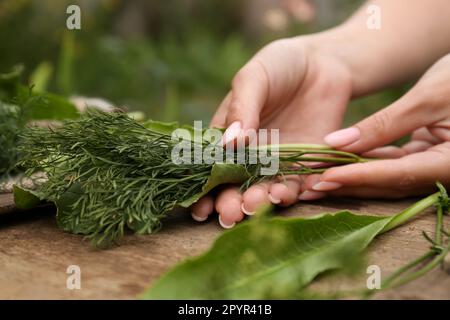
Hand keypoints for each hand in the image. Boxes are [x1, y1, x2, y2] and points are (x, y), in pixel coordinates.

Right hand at [191, 35, 353, 226]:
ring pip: (267, 189)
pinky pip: (300, 184)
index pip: (213, 168)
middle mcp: (252, 155)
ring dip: (261, 202)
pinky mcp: (307, 164)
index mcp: (230, 136)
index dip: (205, 191)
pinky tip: (289, 194)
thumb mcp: (253, 79)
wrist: (322, 63)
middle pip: (238, 186)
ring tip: (259, 204)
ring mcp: (279, 162)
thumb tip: (229, 144)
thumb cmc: (278, 66)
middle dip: (232, 203)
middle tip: (231, 215)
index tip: (199, 209)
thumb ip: (241, 108)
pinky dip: (295, 193)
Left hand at [303, 54, 449, 197]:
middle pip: (389, 183)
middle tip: (308, 187)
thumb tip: (338, 143)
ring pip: (386, 175)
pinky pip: (390, 163)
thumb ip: (385, 124)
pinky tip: (335, 160)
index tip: (324, 178)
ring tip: (314, 176)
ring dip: (351, 174)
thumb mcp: (428, 97)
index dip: (359, 177)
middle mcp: (444, 171)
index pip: (399, 174)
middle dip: (348, 184)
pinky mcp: (424, 155)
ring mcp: (434, 165)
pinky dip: (364, 161)